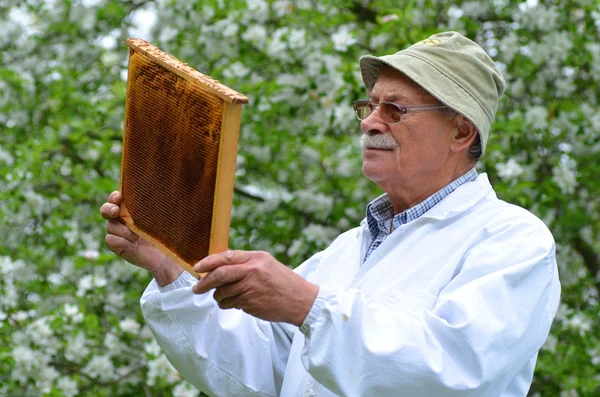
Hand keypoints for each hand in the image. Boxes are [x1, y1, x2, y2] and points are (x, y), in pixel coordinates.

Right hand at [100, 191, 182, 284]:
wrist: (165, 256)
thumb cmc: (164, 234)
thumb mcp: (159, 219)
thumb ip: (150, 209)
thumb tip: (151, 195)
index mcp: (130, 209)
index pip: (116, 198)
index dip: (114, 197)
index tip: (119, 197)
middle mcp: (121, 219)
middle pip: (105, 209)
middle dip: (108, 209)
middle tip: (116, 212)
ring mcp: (117, 232)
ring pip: (110, 226)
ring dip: (123, 231)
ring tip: (136, 238)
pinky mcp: (116, 245)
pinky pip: (110, 240)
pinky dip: (121, 242)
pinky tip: (132, 246)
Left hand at [192, 250, 318, 325]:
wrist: (300, 300)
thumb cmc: (283, 283)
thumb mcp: (266, 265)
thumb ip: (245, 264)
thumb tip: (218, 267)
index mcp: (256, 258)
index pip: (226, 256)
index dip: (208, 262)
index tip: (197, 268)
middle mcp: (253, 270)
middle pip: (220, 274)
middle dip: (204, 283)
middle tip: (196, 289)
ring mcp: (251, 287)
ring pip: (223, 292)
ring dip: (218, 296)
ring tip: (225, 297)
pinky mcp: (250, 303)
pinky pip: (230, 303)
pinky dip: (227, 304)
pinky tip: (236, 303)